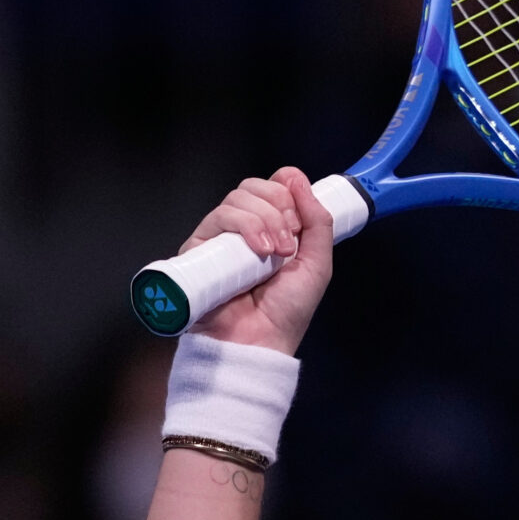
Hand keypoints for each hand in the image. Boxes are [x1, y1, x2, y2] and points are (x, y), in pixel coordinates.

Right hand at [185, 167, 333, 355]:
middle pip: (255, 187)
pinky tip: (259, 251)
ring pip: (238, 198)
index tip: (299, 220)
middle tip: (289, 245)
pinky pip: (219, 216)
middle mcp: (245, 230)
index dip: (287, 191)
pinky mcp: (200, 246)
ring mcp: (221, 237)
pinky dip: (245, 226)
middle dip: (279, 208)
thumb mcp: (318, 265)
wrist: (259, 342)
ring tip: (275, 255)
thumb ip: (318, 222)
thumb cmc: (286, 313)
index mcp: (273, 229)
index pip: (274, 186)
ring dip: (265, 220)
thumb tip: (296, 178)